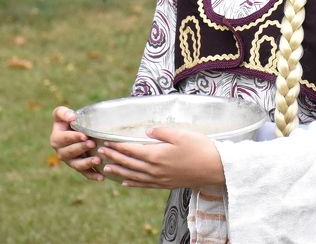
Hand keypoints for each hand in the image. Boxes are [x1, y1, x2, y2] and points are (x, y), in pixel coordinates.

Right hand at [49, 106, 103, 180]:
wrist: (77, 129)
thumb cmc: (70, 120)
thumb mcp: (62, 113)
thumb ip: (63, 113)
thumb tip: (71, 117)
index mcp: (56, 139)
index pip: (64, 139)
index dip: (73, 138)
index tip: (84, 135)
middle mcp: (61, 152)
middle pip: (69, 153)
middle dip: (81, 148)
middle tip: (92, 144)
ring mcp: (71, 161)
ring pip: (77, 165)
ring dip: (87, 164)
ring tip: (97, 160)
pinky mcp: (80, 167)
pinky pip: (85, 174)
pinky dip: (93, 176)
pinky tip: (101, 178)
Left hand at [99, 127, 224, 188]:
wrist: (215, 168)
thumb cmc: (200, 148)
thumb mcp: (181, 134)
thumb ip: (162, 132)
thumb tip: (146, 131)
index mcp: (156, 155)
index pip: (131, 150)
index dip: (117, 146)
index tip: (106, 142)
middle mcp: (155, 169)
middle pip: (129, 163)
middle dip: (114, 157)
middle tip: (100, 152)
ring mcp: (160, 179)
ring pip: (134, 176)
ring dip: (119, 171)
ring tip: (107, 168)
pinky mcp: (166, 184)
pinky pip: (145, 185)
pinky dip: (133, 183)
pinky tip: (126, 183)